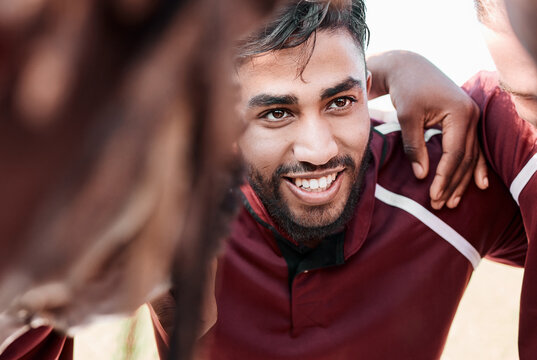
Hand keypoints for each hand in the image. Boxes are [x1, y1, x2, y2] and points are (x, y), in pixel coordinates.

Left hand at [368, 50, 488, 208]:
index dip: (444, 177)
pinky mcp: (467, 121)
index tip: (434, 196)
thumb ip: (414, 146)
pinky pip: (473, 148)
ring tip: (454, 202)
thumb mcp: (407, 118)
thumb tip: (421, 176)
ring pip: (471, 156)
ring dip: (463, 180)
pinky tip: (479, 185)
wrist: (410, 68)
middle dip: (453, 184)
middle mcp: (472, 116)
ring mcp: (473, 118)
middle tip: (441, 205)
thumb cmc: (407, 90)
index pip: (455, 154)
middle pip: (466, 159)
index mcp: (460, 114)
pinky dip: (474, 167)